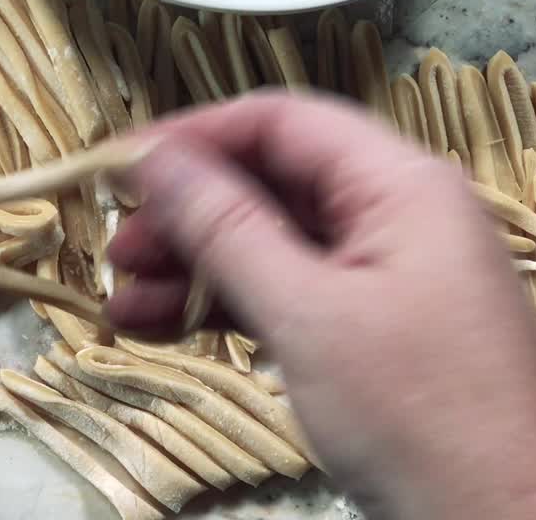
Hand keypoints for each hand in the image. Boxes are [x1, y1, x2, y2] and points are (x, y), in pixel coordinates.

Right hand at [105, 92, 535, 519]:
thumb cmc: (416, 413)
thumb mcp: (307, 314)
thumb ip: (226, 228)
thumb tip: (155, 158)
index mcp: (401, 184)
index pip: (283, 123)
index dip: (195, 136)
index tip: (121, 166)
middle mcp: (396, 214)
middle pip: (273, 184)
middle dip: (188, 214)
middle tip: (118, 250)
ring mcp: (386, 274)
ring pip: (273, 243)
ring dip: (197, 268)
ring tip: (124, 305)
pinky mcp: (373, 328)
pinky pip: (289, 292)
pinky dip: (230, 306)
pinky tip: (165, 327)